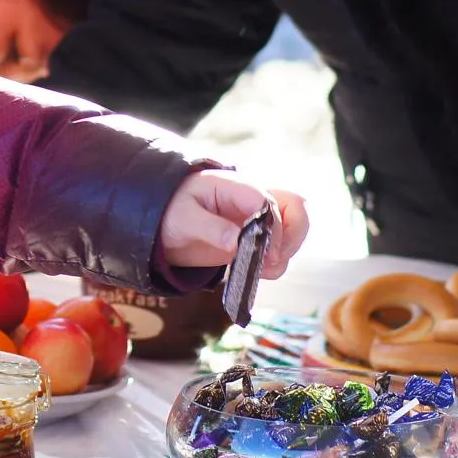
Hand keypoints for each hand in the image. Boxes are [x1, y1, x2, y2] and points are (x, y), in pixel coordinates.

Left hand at [158, 170, 307, 278]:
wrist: (164, 227)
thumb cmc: (171, 214)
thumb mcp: (184, 220)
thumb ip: (210, 228)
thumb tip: (236, 243)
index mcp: (233, 186)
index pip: (266, 199)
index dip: (273, 226)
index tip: (266, 253)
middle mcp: (251, 199)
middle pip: (294, 207)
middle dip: (292, 235)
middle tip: (272, 260)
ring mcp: (257, 218)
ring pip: (293, 227)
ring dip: (286, 251)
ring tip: (263, 269)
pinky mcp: (256, 237)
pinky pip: (280, 247)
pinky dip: (277, 262)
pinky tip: (259, 271)